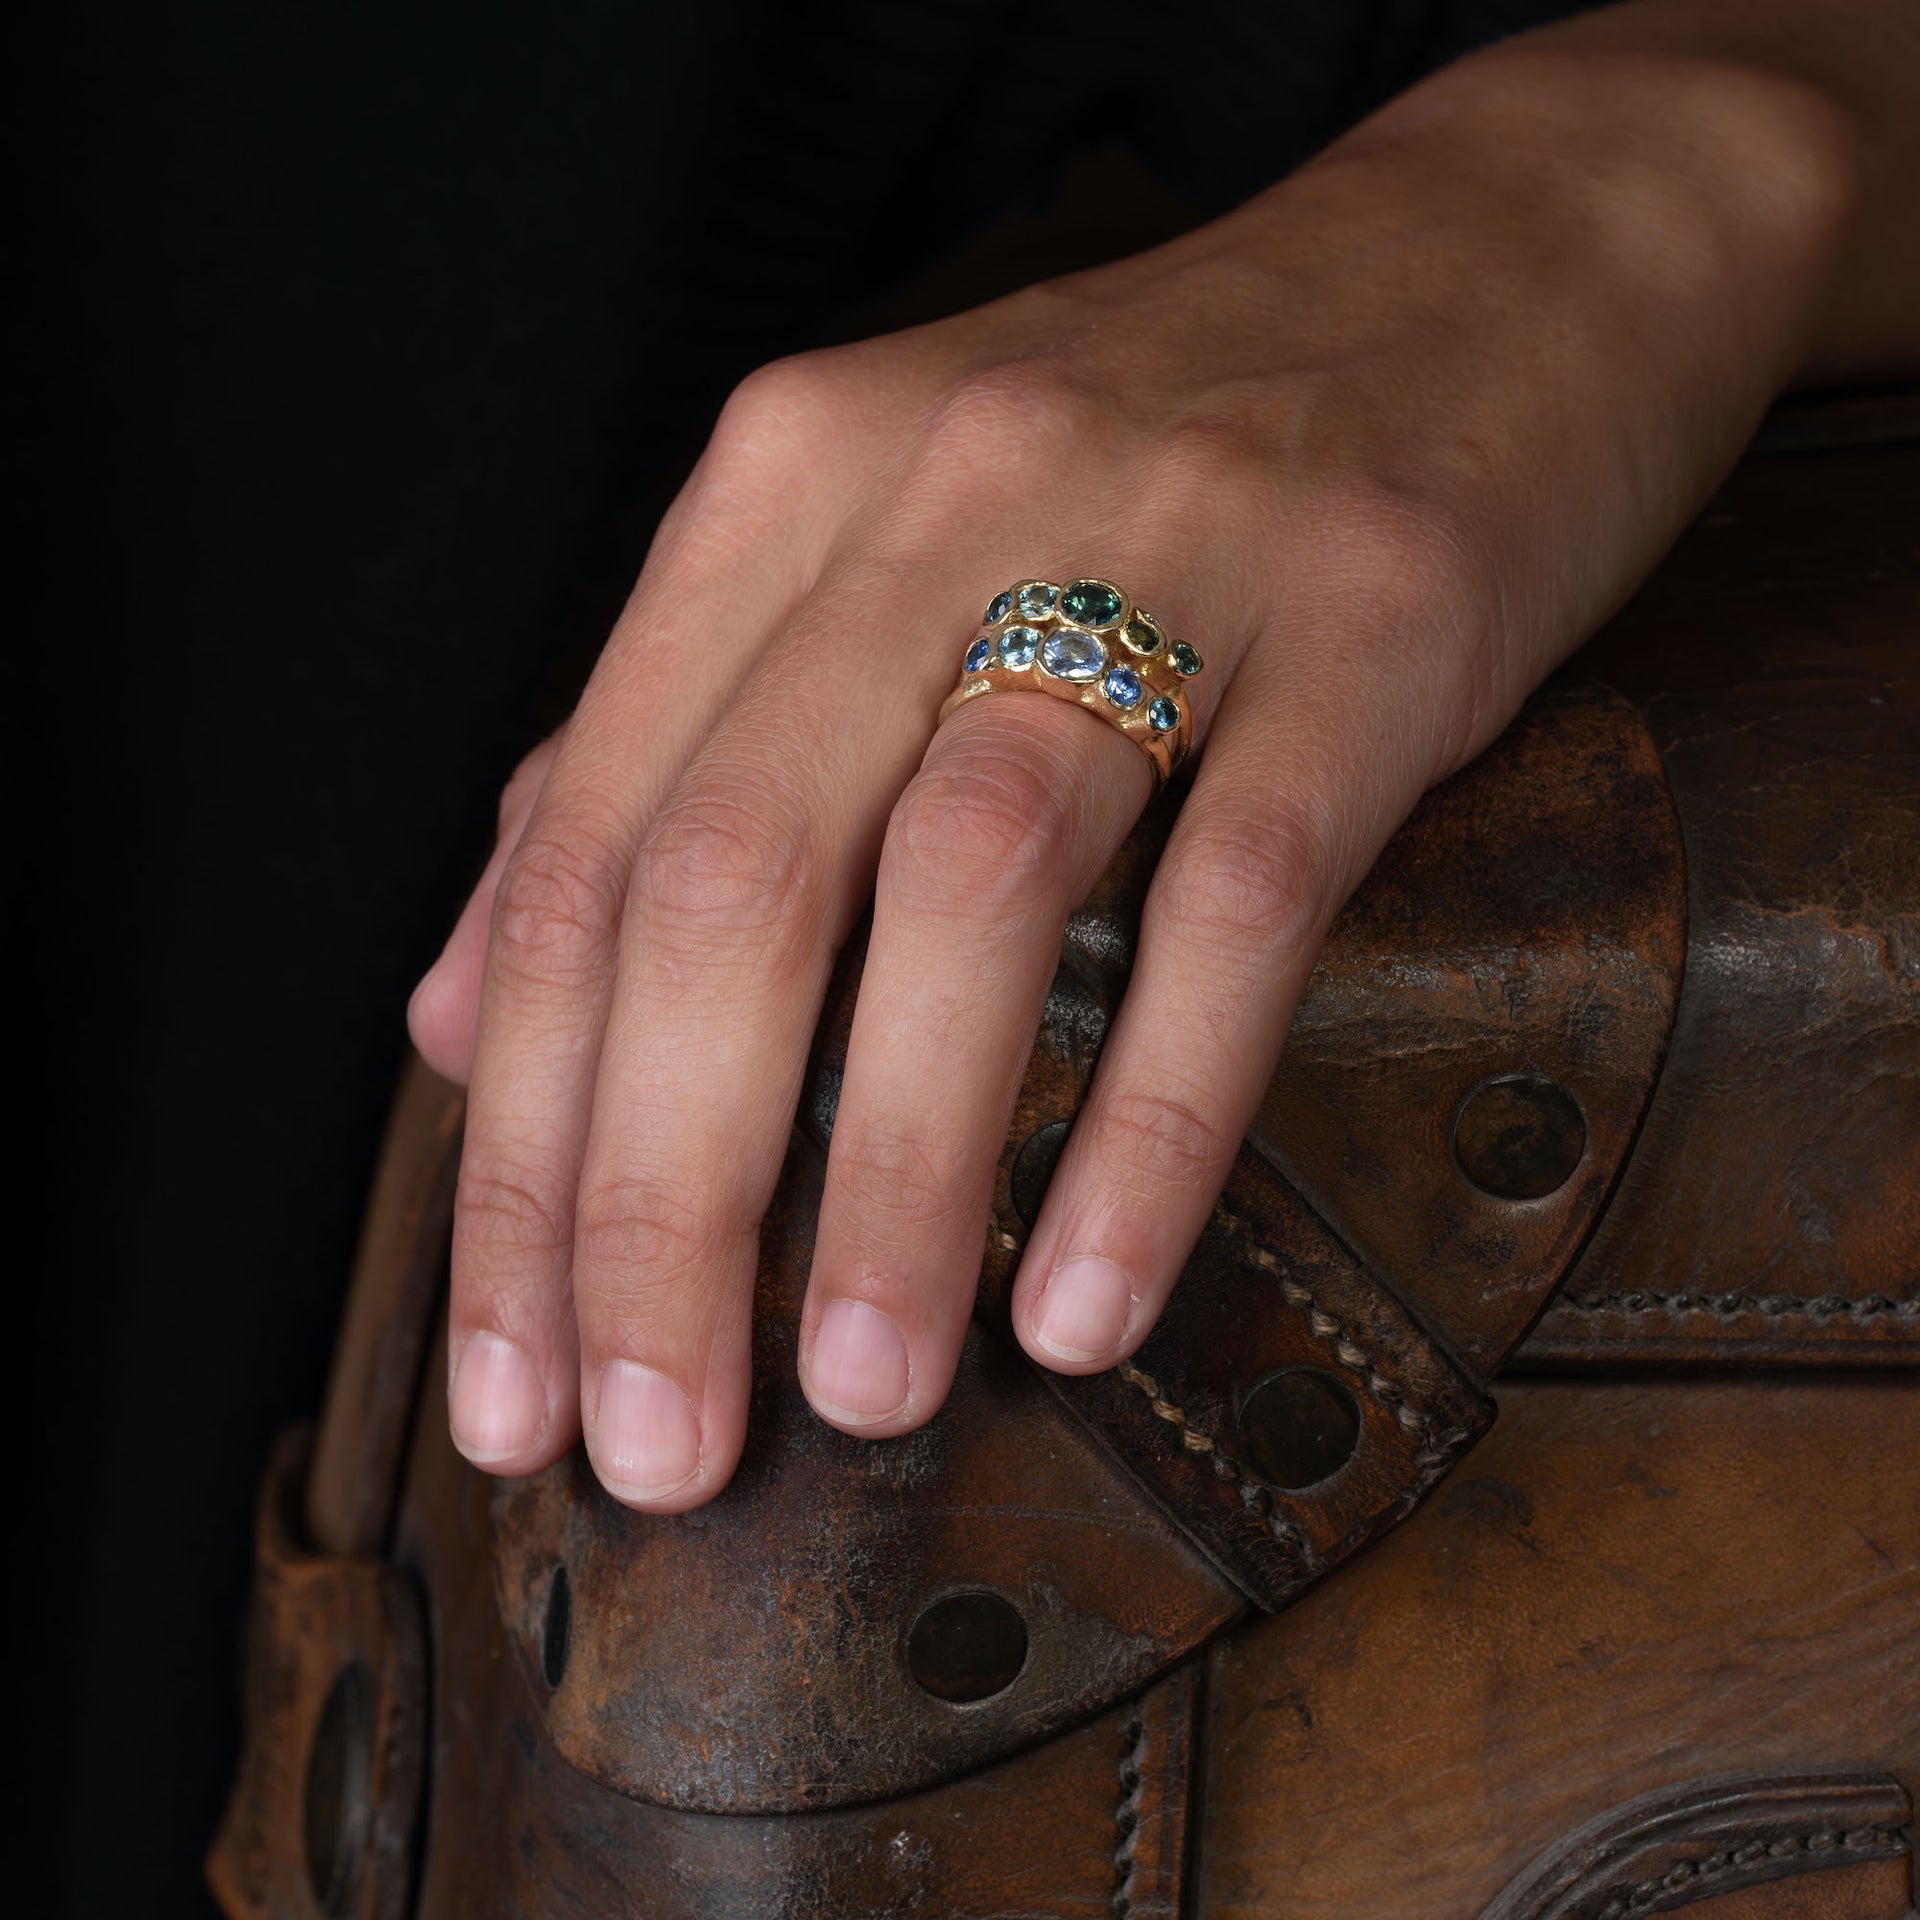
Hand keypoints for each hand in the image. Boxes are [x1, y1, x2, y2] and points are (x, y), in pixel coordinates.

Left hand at [409, 15, 1867, 1509]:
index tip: (511, 1366)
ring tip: (856, 1395)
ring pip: (964, 891)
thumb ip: (654, 765)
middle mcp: (937, 500)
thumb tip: (469, 1016)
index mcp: (782, 495)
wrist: (1494, 261)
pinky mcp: (1369, 619)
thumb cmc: (1156, 446)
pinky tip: (1087, 1298)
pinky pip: (1233, 901)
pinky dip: (1148, 1120)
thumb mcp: (867, 549)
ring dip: (890, 1180)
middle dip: (660, 1203)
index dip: (524, 1141)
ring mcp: (1165, 548)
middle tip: (654, 1442)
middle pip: (731, 883)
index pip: (585, 851)